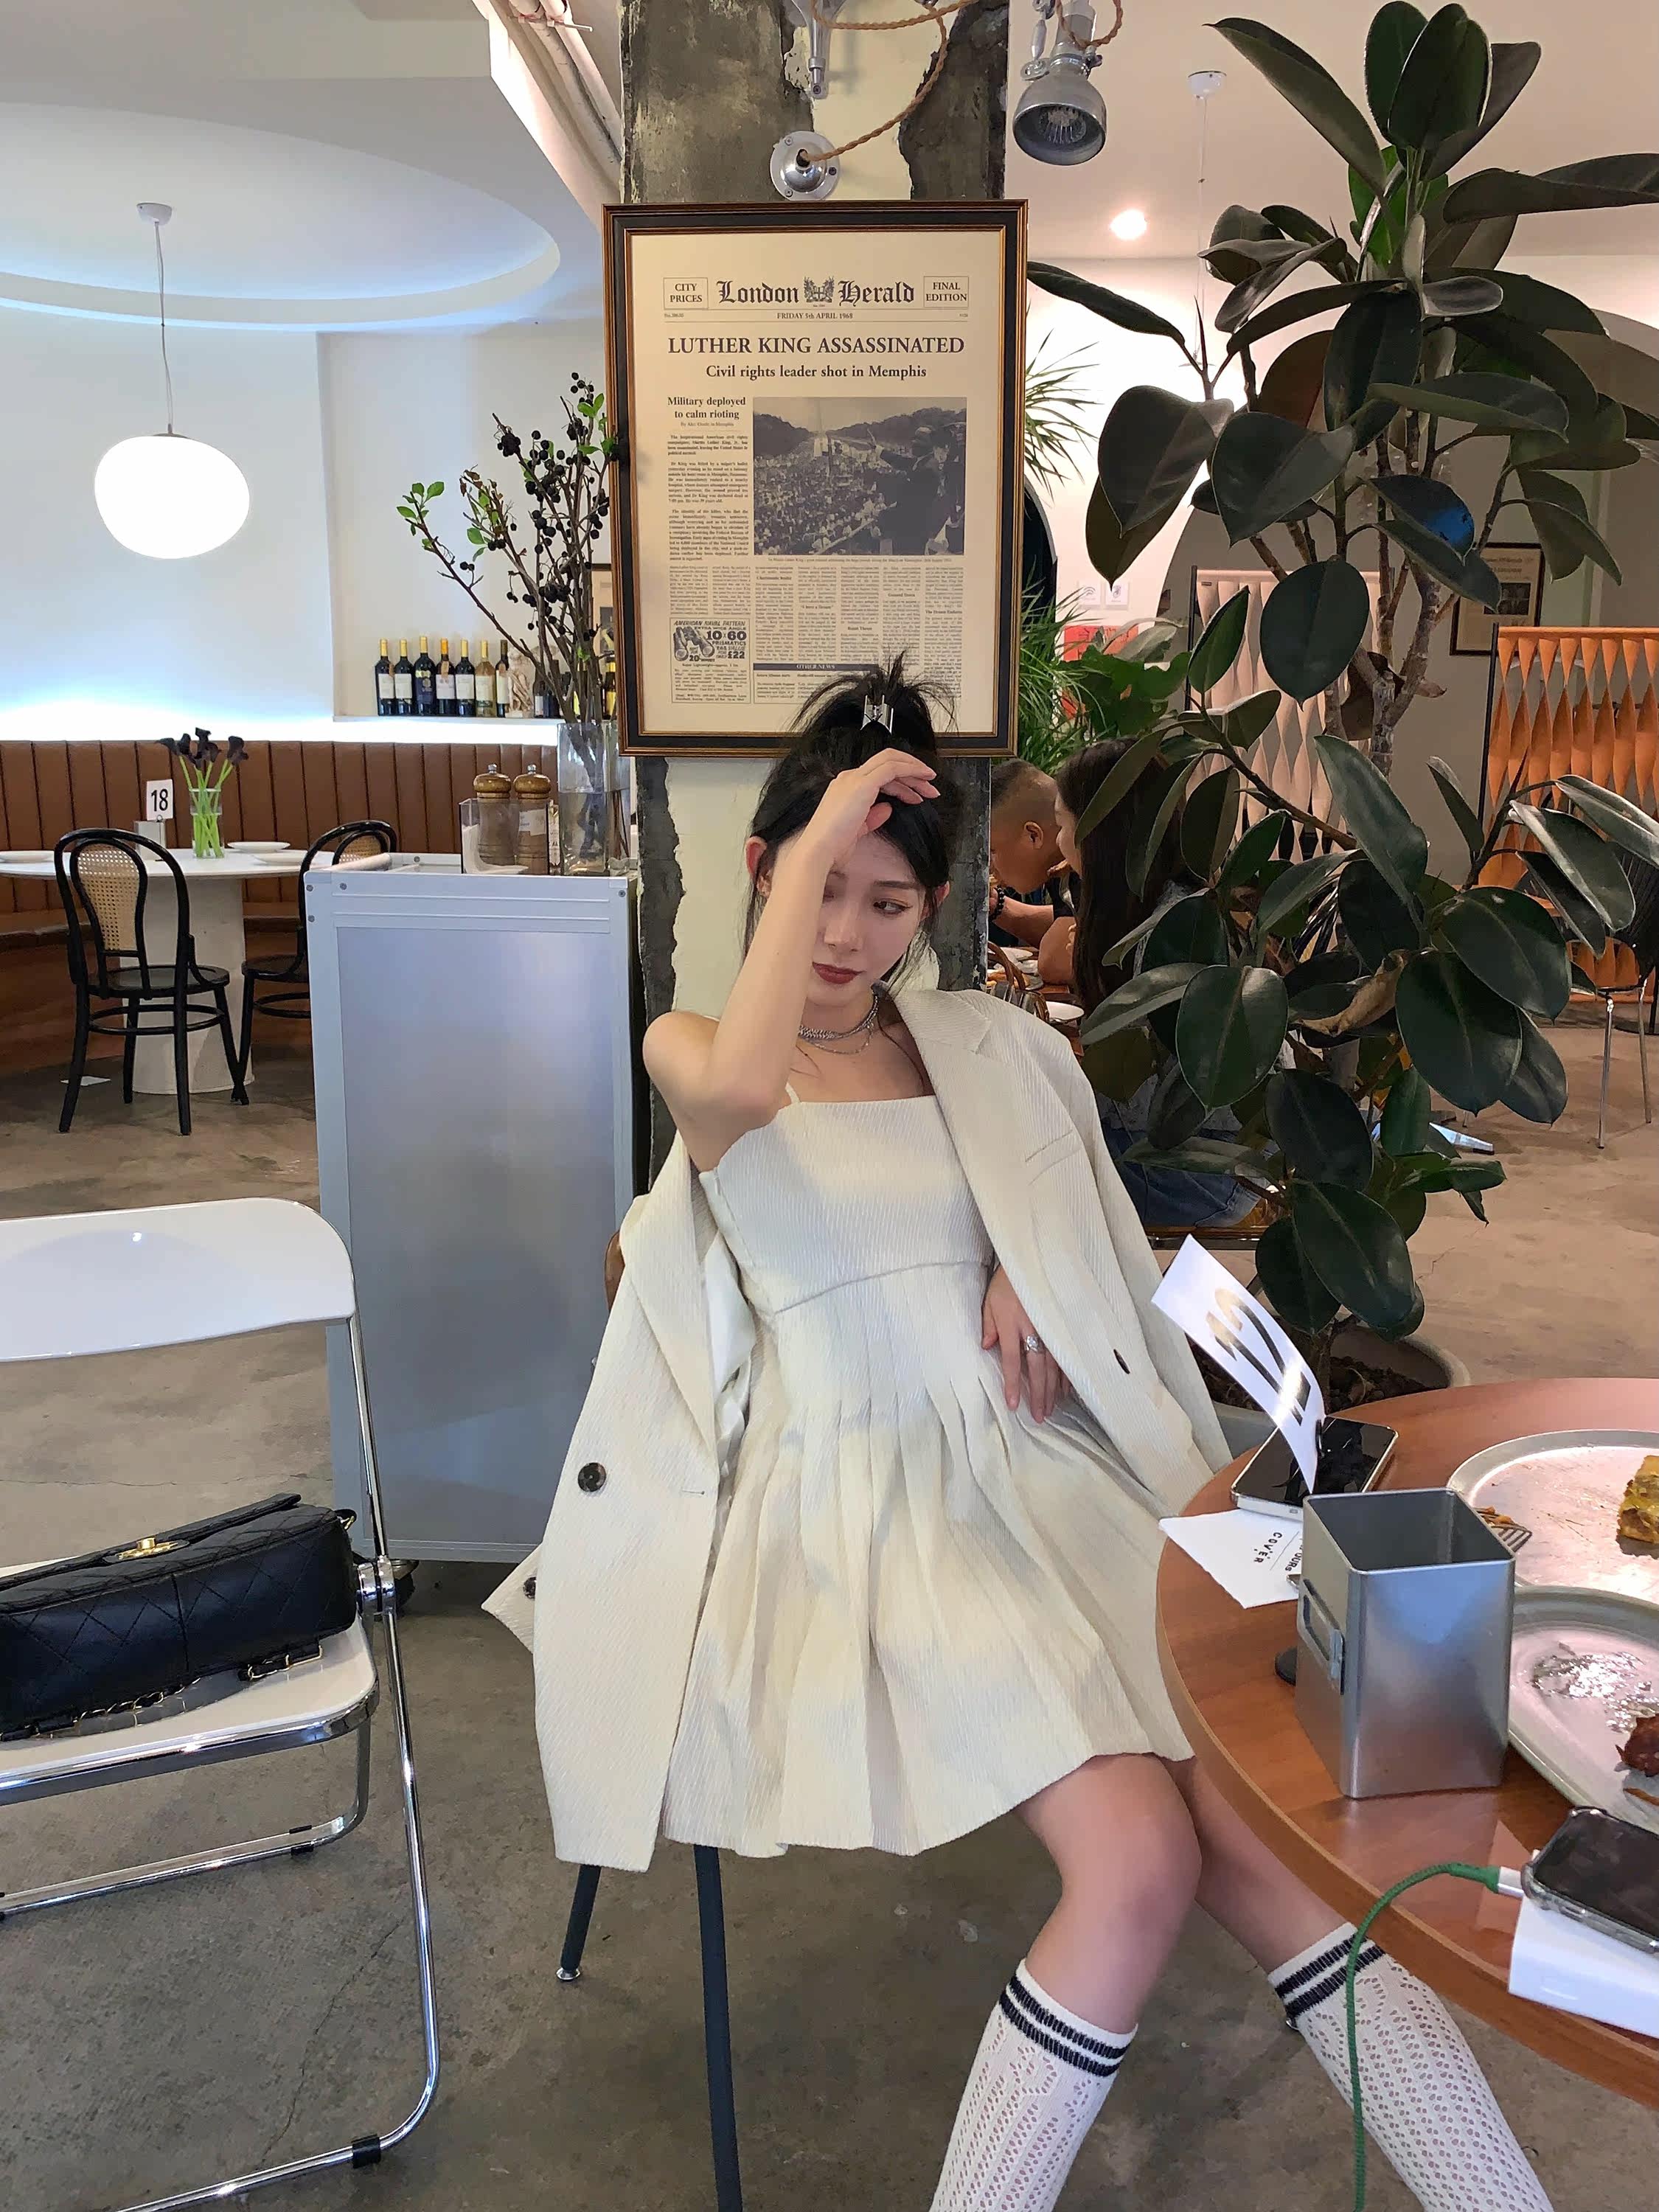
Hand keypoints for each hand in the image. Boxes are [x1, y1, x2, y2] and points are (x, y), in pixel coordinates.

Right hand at [802, 748, 938, 872]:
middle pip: (887, 763)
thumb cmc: (833, 846)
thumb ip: (873, 816)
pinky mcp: (863, 784)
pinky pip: (892, 768)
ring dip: (915, 772)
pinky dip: (910, 770)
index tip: (917, 792)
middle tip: (930, 786)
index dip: (901, 781)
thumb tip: (887, 809)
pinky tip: (922, 781)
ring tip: (931, 788)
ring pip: (892, 762)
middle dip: (912, 772)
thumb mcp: (858, 829)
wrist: (820, 849)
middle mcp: (849, 778)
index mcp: (846, 787)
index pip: (878, 774)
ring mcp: (855, 779)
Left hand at [982, 1263, 1065, 1422]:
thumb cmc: (1007, 1282)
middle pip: (1037, 1368)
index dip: (1013, 1384)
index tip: (1014, 1405)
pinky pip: (1066, 1353)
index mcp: (1012, 1324)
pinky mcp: (1061, 1325)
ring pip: (1054, 1364)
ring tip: (1052, 1408)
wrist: (1031, 1260)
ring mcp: (1050, 1327)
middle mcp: (1033, 1329)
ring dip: (1053, 1389)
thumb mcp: (990, 1301)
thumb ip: (988, 1325)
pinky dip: (1067, 1372)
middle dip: (1038, 1394)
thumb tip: (986, 1347)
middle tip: (1040, 1416)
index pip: (1011, 1361)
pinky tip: (1067, 1388)